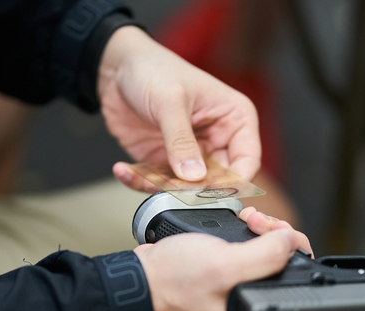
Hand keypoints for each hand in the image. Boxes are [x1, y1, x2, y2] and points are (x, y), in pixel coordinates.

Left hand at [97, 26, 260, 191]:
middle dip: (191, 189)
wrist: (117, 67)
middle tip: (168, 186)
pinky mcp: (165, 161)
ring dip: (161, 188)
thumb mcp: (170, 102)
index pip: (247, 161)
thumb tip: (195, 177)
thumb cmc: (153, 69)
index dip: (232, 182)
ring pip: (185, 188)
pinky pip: (158, 183)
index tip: (208, 190)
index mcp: (234, 119)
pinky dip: (140, 182)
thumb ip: (181, 142)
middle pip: (216, 182)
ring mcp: (190, 153)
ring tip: (141, 176)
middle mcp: (217, 139)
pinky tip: (124, 170)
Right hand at [134, 208, 345, 310]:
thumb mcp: (223, 267)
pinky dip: (260, 238)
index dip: (333, 297)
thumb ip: (265, 257)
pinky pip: (264, 259)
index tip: (339, 279)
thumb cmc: (173, 283)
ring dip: (273, 237)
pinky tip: (247, 225)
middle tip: (267, 229)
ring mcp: (249, 302)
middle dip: (289, 247)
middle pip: (300, 280)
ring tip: (251, 222)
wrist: (141, 278)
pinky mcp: (240, 284)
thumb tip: (291, 242)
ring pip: (282, 264)